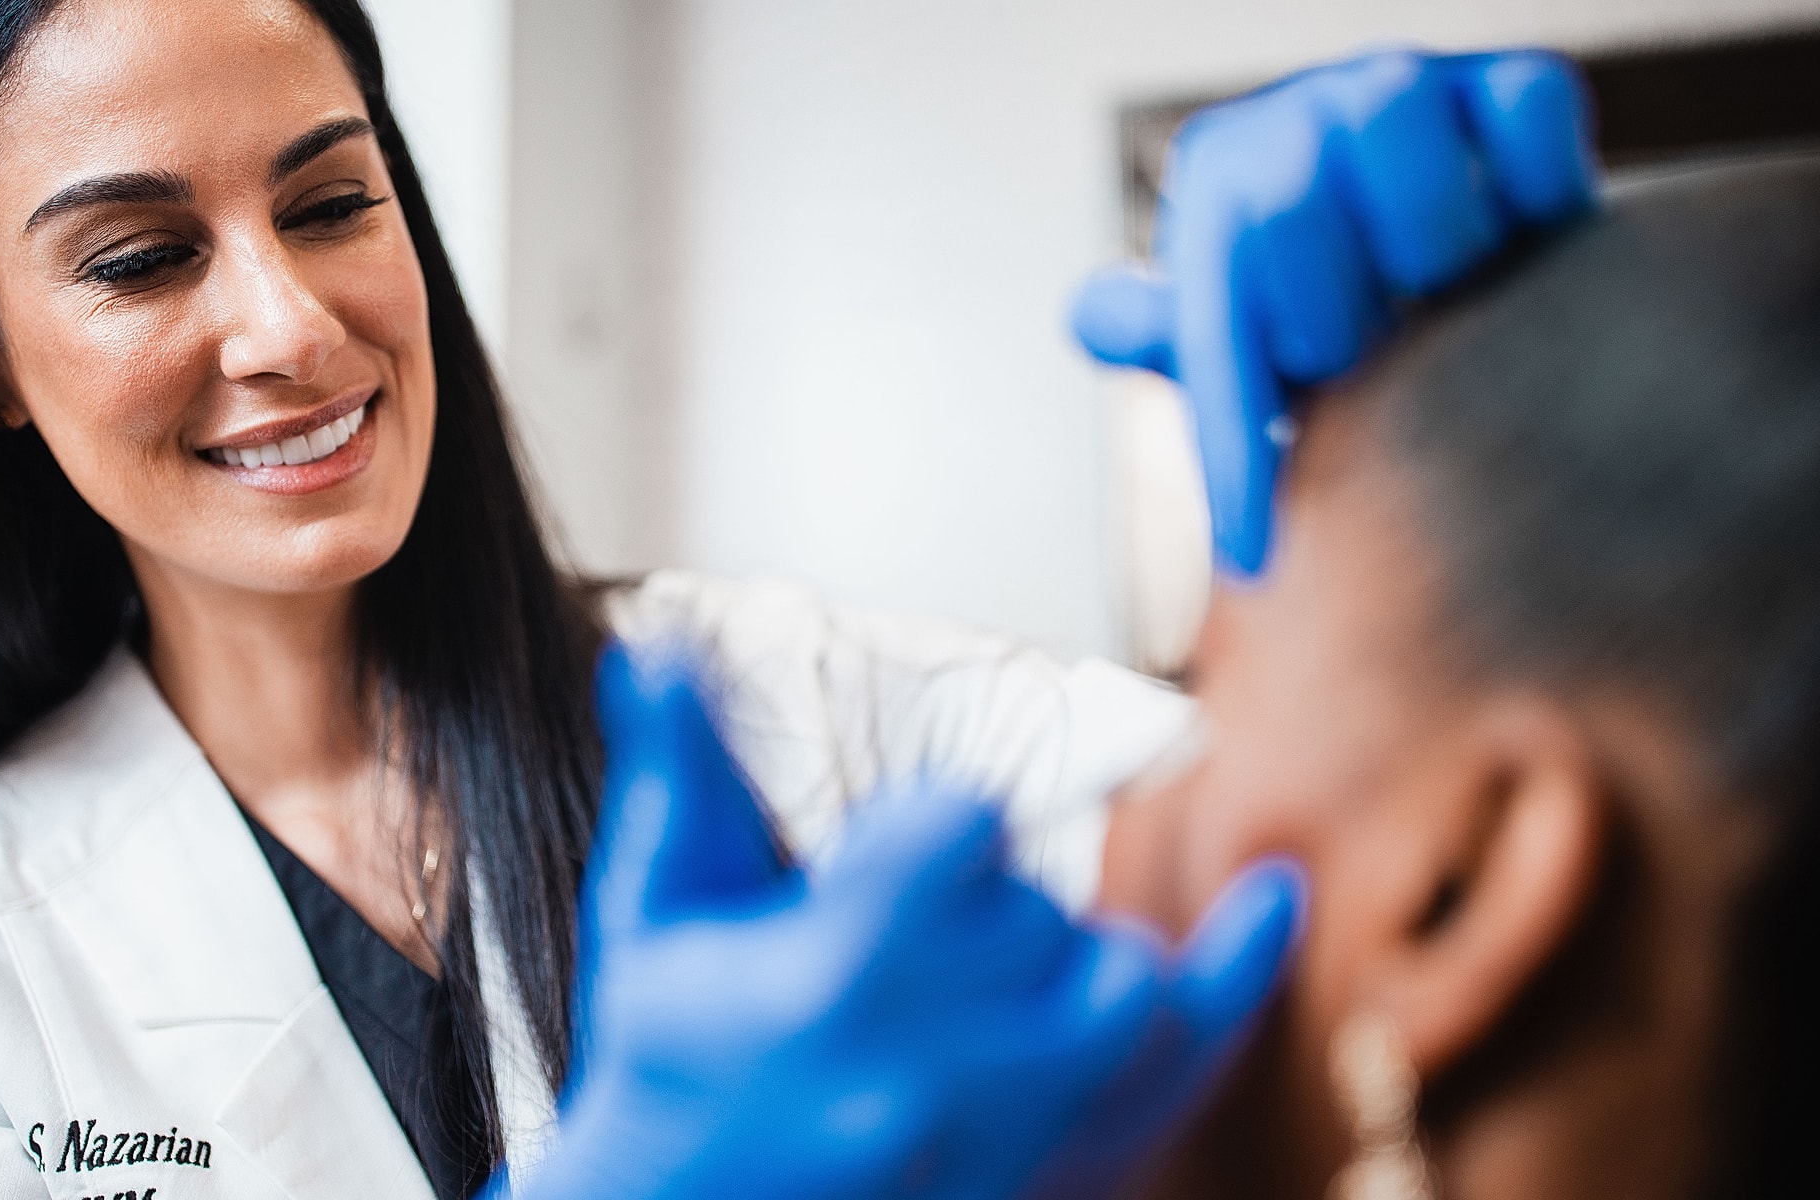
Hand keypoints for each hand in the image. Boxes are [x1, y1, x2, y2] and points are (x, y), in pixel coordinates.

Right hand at [498, 645, 1303, 1199]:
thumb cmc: (659, 1060)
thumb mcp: (651, 909)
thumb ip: (674, 773)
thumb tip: (660, 647)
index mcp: (833, 970)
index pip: (966, 830)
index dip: (939, 826)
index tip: (900, 852)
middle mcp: (931, 1055)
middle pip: (1042, 913)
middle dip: (988, 899)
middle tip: (912, 933)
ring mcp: (994, 1129)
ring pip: (1124, 989)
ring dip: (1085, 953)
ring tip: (1019, 956)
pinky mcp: (1033, 1176)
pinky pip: (1174, 1078)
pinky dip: (1230, 982)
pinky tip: (1275, 901)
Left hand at [1072, 48, 1596, 574]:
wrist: (1462, 212)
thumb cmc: (1331, 284)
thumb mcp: (1243, 323)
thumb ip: (1167, 333)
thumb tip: (1090, 320)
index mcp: (1219, 179)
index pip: (1210, 323)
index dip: (1230, 443)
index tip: (1253, 556)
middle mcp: (1300, 117)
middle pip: (1289, 223)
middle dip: (1333, 327)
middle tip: (1369, 348)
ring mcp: (1402, 87)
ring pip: (1415, 192)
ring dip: (1441, 263)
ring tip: (1443, 291)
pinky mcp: (1510, 78)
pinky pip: (1526, 132)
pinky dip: (1538, 194)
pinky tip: (1523, 231)